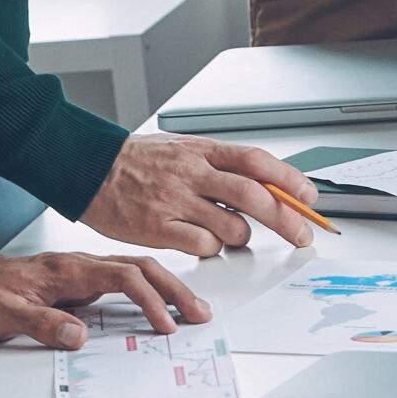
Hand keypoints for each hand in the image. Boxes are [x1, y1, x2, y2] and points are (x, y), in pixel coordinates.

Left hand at [0, 247, 208, 349]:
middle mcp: (79, 267)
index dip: (148, 300)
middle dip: (175, 290)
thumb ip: (40, 323)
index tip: (166, 325)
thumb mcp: (0, 315)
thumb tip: (79, 335)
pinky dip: (150, 292)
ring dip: (167, 289)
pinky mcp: (80, 284)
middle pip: (140, 269)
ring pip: (136, 272)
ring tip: (192, 311)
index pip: (121, 278)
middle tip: (200, 314)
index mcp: (66, 271)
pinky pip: (124, 282)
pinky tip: (160, 306)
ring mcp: (81, 274)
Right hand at [82, 134, 319, 256]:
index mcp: (202, 150)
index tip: (309, 197)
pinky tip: (200, 241)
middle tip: (301, 235)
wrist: (87, 166)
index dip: (290, 180)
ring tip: (229, 233)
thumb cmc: (138, 160)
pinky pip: (203, 245)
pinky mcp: (158, 227)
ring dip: (241, 237)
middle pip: (255, 196)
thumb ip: (220, 165)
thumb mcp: (183, 149)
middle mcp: (192, 173)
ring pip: (232, 227)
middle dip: (286, 219)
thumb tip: (265, 185)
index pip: (257, 162)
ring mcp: (175, 201)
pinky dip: (211, 248)